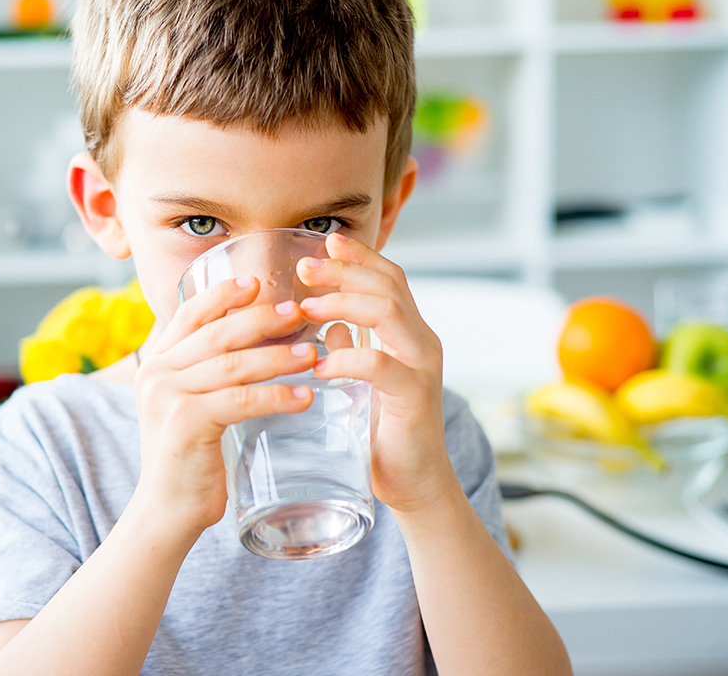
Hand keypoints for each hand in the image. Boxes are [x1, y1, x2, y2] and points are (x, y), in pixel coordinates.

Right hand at [131, 277, 319, 534]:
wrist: (167, 511)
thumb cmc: (191, 459)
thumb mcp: (194, 406)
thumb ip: (211, 375)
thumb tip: (260, 344)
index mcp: (157, 363)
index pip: (188, 314)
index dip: (223, 294)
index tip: (256, 282)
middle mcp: (157, 373)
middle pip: (215, 332)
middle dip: (261, 319)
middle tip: (298, 312)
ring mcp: (168, 396)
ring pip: (231, 363)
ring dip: (276, 356)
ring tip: (312, 354)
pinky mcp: (185, 423)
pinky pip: (240, 400)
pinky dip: (276, 395)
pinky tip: (304, 396)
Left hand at [297, 233, 456, 513]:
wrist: (414, 484)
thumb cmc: (385, 433)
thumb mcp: (363, 382)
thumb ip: (353, 349)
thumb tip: (329, 324)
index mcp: (410, 334)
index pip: (389, 279)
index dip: (360, 258)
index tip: (325, 243)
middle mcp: (422, 342)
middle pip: (389, 286)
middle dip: (346, 271)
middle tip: (305, 267)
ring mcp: (422, 367)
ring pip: (388, 313)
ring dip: (343, 303)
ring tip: (306, 308)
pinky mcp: (415, 397)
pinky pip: (381, 365)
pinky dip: (347, 358)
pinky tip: (320, 364)